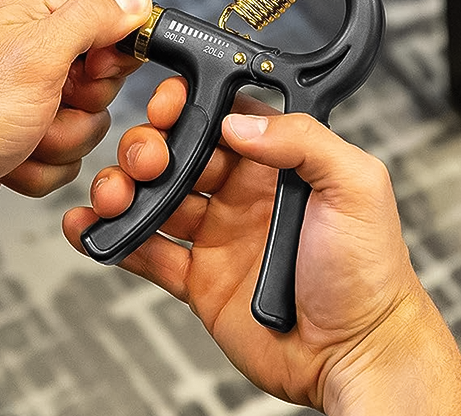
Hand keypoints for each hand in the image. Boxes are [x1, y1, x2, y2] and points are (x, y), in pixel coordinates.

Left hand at [0, 0, 151, 257]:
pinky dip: (41, 167)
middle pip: (104, 77)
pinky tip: (7, 161)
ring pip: (87, 124)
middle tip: (44, 107)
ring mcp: (27, 94)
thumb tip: (136, 0)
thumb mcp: (36, 57)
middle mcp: (31, 46)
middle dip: (79, 109)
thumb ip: (92, 20)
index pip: (111, 16)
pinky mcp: (22, 134)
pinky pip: (64, 155)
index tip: (87, 74)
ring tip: (17, 139)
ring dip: (58, 143)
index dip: (110, 55)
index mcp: (33, 10)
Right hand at [63, 77, 460, 413]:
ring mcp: (215, 235)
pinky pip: (146, 251)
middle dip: (147, 149)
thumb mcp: (355, 188)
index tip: (167, 105)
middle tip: (145, 163)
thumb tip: (237, 120)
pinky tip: (91, 229)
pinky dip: (113, 240)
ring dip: (123, 191)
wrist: (356, 356)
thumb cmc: (369, 274)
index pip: (219, 116)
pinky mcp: (197, 278)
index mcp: (274, 164)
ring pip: (153, 199)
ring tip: (113, 197)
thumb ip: (303, 139)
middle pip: (176, 154)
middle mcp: (239, 193)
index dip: (187, 106)